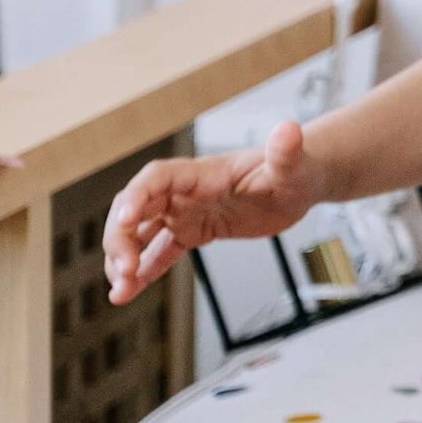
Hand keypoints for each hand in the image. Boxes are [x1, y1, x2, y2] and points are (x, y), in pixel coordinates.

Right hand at [104, 120, 323, 301]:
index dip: (136, 196)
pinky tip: (128, 292)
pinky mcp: (193, 232)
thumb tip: (288, 130)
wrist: (301, 183)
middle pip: (135, 207)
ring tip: (120, 291)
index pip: (156, 178)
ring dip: (123, 259)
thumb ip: (286, 151)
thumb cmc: (297, 169)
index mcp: (203, 173)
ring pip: (139, 234)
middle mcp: (186, 191)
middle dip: (120, 238)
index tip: (126, 220)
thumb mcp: (293, 165)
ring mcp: (186, 212)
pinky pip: (159, 252)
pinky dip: (143, 271)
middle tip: (124, 271)